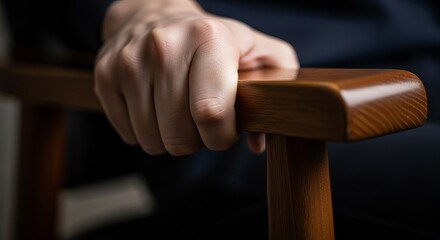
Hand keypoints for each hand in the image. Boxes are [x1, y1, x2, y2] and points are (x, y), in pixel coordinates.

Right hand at [95, 0, 297, 155]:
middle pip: (180, 137)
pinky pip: (129, 135)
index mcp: (208, 38)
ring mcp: (129, 62)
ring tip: (179, 112)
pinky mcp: (105, 77)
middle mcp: (163, 46)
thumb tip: (258, 140)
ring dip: (171, 137)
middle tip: (200, 120)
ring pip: (153, 141)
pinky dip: (146, 132)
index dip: (221, 137)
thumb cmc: (213, 41)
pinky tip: (156, 108)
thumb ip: (278, 88)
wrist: (155, 14)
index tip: (224, 130)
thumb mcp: (260, 52)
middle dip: (197, 141)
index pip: (211, 113)